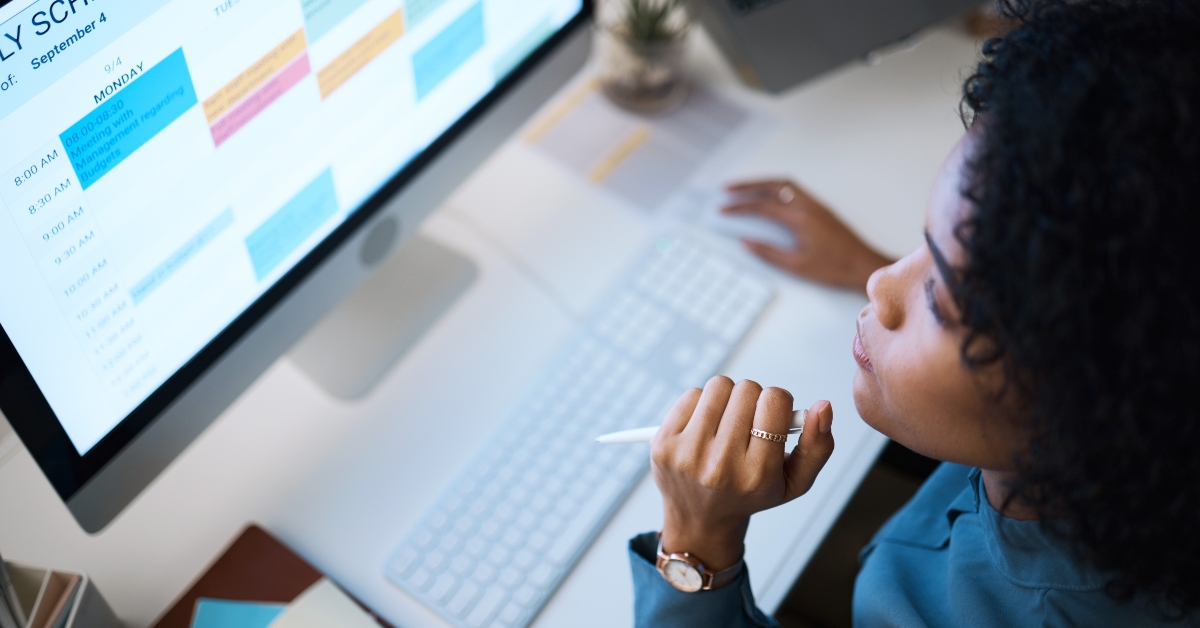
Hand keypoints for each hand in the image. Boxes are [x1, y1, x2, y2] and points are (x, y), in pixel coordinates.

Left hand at [650, 376, 835, 570]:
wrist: (700, 520)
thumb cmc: (751, 493)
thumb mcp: (795, 481)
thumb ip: (818, 445)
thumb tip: (823, 406)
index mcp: (757, 474)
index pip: (775, 400)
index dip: (778, 402)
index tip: (771, 419)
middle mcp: (720, 465)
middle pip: (747, 389)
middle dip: (752, 400)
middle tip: (748, 424)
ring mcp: (687, 454)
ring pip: (719, 386)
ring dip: (727, 398)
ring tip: (726, 424)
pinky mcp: (662, 443)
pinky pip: (691, 394)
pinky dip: (702, 404)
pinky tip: (705, 428)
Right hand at [723, 179, 893, 292]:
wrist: (863, 265)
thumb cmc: (833, 268)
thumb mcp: (796, 266)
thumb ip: (768, 252)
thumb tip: (745, 242)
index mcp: (799, 218)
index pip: (762, 207)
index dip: (739, 207)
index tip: (722, 209)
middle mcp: (807, 205)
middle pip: (772, 185)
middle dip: (747, 185)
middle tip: (727, 189)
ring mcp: (815, 205)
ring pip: (784, 184)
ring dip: (762, 183)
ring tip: (745, 189)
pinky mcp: (820, 209)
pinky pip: (794, 190)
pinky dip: (776, 188)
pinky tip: (769, 197)